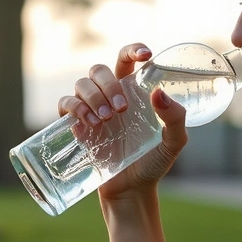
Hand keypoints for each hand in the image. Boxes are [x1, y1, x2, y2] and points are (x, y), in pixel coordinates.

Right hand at [56, 43, 188, 199]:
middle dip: (108, 85)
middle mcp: (110, 96)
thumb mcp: (173, 142)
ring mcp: (91, 110)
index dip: (132, 50)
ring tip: (105, 121)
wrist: (132, 191)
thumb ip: (175, 119)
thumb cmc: (153, 163)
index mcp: (133, 92)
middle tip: (121, 109)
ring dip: (92, 97)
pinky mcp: (76, 125)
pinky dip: (74, 108)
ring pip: (82, 84)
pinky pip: (65, 103)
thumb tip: (158, 93)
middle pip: (99, 69)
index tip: (145, 55)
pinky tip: (88, 124)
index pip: (127, 60)